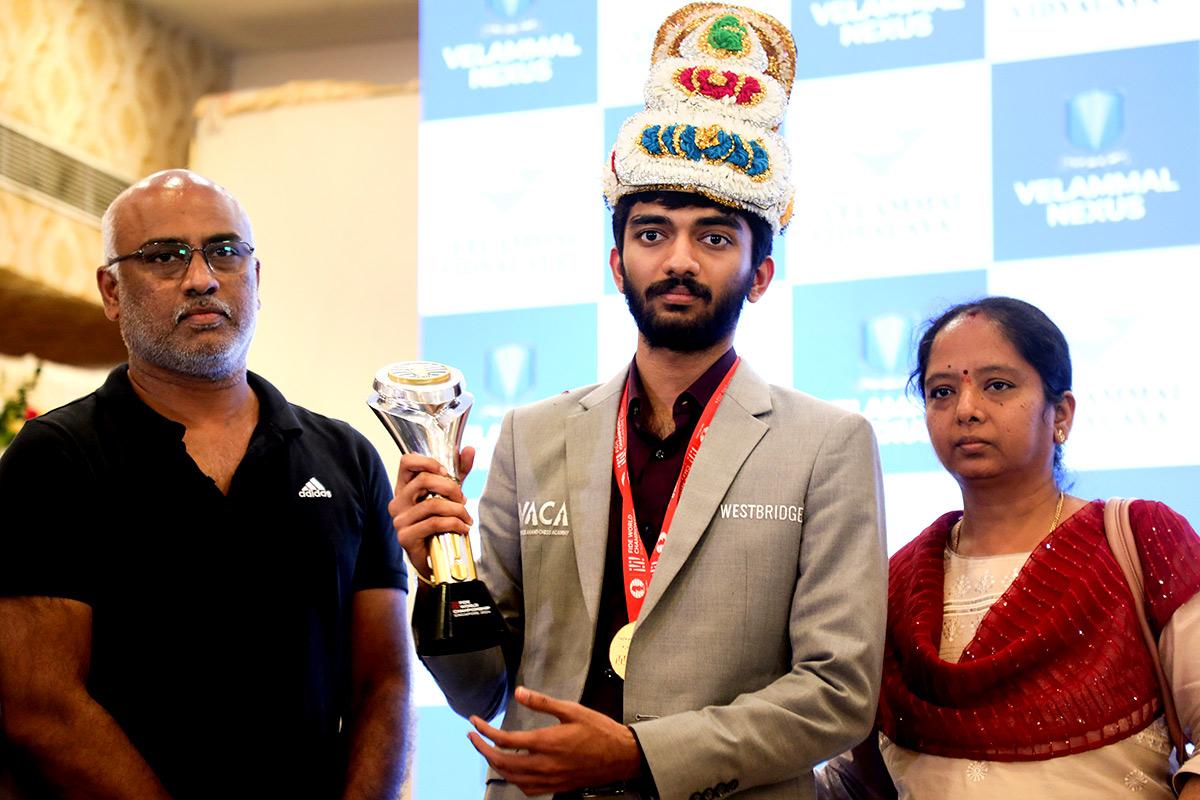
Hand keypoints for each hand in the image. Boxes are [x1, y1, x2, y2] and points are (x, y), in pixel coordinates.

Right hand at [389, 448, 474, 579]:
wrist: (433, 557)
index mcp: (405, 487)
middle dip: (451, 487)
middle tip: (462, 499)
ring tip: (466, 518)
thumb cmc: (437, 524)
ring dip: (457, 510)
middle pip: (424, 480)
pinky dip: (454, 524)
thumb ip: (458, 473)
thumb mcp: (448, 494)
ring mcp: (399, 520)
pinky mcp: (405, 536)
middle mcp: (398, 501)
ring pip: (433, 504)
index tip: (446, 472)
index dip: (428, 462)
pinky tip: (462, 528)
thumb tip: (468, 449)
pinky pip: (434, 523)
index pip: (407, 462)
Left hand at [467, 686, 642, 796]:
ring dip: (495, 764)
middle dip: (481, 749)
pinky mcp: (556, 786)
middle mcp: (544, 764)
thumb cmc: (599, 732)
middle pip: (501, 762)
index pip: (504, 739)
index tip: (475, 722)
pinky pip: (526, 789)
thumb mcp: (571, 710)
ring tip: (488, 751)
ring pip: (511, 777)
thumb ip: (542, 702)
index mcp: (546, 742)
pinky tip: (513, 770)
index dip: (485, 730)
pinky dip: (513, 779)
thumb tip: (519, 692)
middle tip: (473, 737)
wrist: (621, 756)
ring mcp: (549, 778)